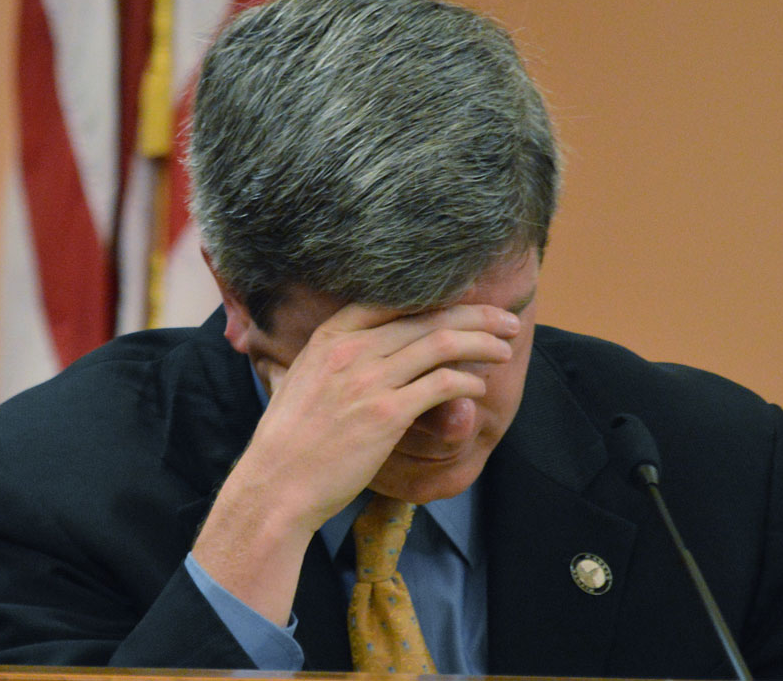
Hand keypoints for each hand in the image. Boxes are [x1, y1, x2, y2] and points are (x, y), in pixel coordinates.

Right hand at [192, 302, 518, 624]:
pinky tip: (479, 386)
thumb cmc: (284, 441)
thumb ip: (308, 363)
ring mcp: (370, 380)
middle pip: (428, 316)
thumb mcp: (291, 382)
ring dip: (482, 343)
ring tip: (505, 348)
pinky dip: (467, 381)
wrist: (276, 486)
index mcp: (330, 336)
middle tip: (506, 319)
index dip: (438, 295)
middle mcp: (352, 349)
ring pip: (442, 344)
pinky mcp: (387, 414)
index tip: (468, 296)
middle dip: (476, 314)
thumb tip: (305, 361)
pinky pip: (441, 384)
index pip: (395, 299)